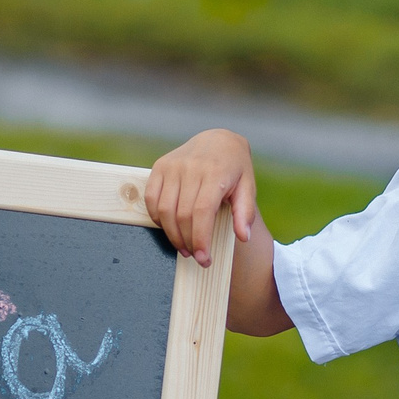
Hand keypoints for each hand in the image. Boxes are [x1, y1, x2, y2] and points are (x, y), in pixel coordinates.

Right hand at [145, 130, 260, 267]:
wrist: (218, 140)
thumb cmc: (234, 168)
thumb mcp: (248, 187)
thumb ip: (245, 212)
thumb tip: (244, 237)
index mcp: (215, 173)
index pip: (202, 213)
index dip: (201, 239)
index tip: (204, 259)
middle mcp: (191, 168)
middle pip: (182, 215)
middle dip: (188, 242)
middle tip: (196, 256)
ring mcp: (173, 166)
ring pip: (164, 210)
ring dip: (172, 234)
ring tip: (184, 246)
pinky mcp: (160, 166)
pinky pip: (151, 198)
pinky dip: (157, 218)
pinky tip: (169, 227)